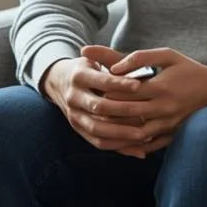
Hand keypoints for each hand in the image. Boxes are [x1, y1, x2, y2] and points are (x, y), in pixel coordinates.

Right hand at [41, 45, 158, 155]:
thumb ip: (113, 63)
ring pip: (98, 128)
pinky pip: (98, 142)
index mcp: (78, 76)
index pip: (101, 81)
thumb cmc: (87, 70)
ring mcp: (73, 115)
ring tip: (145, 134)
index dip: (120, 84)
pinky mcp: (78, 129)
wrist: (59, 82)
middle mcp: (73, 96)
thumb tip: (137, 75)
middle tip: (147, 113)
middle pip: (99, 107)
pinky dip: (118, 145)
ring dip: (122, 133)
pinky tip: (137, 146)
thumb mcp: (96, 60)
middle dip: (124, 111)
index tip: (139, 85)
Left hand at [93, 47, 206, 156]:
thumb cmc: (188, 68)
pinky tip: (117, 143)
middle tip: (87, 108)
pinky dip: (132, 145)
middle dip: (105, 112)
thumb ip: (139, 58)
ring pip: (135, 133)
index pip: (124, 92)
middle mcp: (164, 108)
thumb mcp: (167, 55)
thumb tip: (113, 68)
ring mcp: (169, 124)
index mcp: (160, 87)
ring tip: (96, 128)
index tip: (91, 88)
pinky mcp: (172, 134)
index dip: (105, 91)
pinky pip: (149, 145)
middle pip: (126, 114)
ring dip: (115, 132)